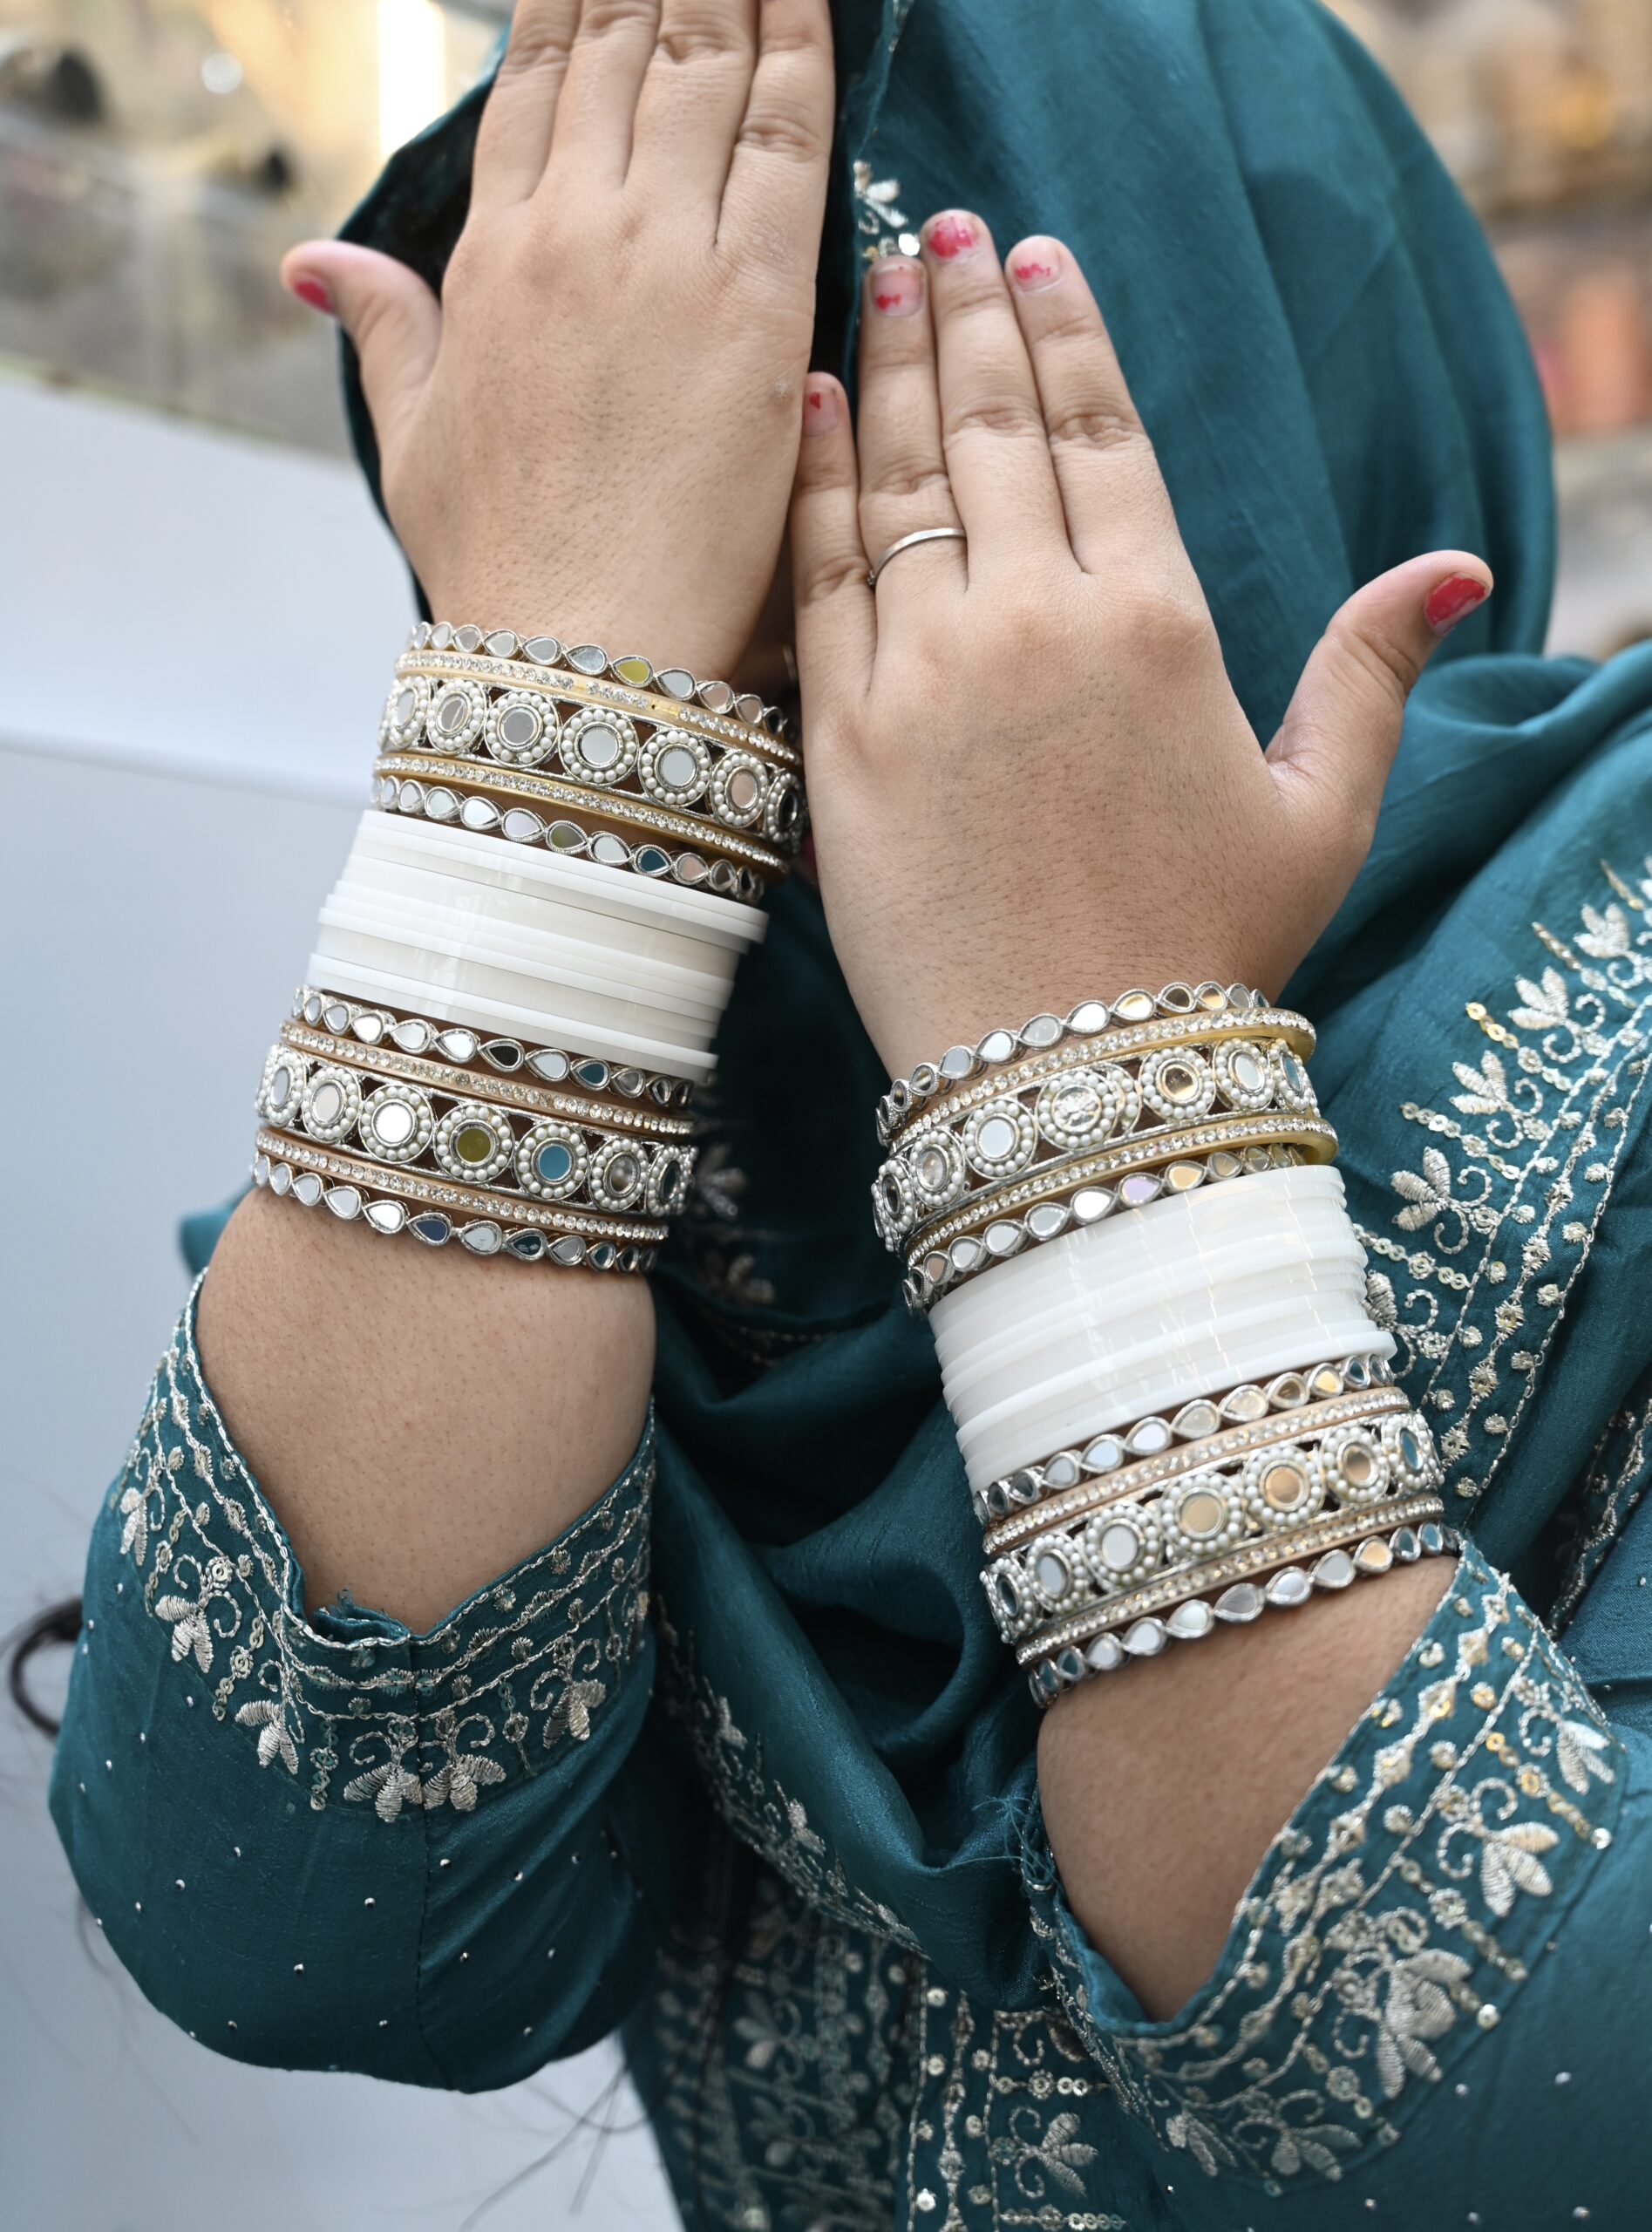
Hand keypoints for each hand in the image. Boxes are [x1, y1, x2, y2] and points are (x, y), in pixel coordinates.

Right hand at [282, 0, 832, 676]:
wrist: (576, 647)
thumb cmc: (501, 563)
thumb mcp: (413, 437)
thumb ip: (381, 326)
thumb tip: (310, 264)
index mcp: (491, 257)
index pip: (538, 81)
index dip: (575, 2)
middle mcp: (574, 232)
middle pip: (625, 48)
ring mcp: (665, 256)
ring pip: (705, 67)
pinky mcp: (757, 304)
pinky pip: (786, 138)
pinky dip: (802, 51)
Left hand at [788, 216, 1491, 1075]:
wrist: (1070, 1074)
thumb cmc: (1205, 951)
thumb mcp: (1322, 813)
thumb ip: (1371, 673)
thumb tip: (1452, 568)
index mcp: (1156, 623)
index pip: (1103, 434)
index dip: (1067, 334)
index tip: (1039, 260)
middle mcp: (1035, 621)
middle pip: (994, 426)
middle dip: (969, 315)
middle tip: (942, 234)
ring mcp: (925, 672)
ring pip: (902, 477)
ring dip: (893, 364)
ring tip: (883, 279)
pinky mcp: (839, 734)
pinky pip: (819, 573)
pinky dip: (815, 480)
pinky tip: (816, 406)